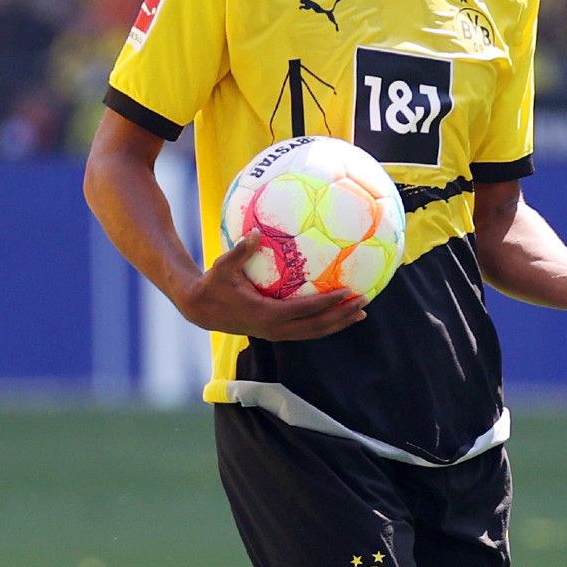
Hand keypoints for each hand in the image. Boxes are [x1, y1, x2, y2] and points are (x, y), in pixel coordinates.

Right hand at [179, 231, 367, 341]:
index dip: (328, 302)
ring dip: (338, 323)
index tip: (347, 292)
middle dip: (342, 316)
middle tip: (364, 302)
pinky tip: (338, 313)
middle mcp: (276, 329)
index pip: (305, 310)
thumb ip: (240, 251)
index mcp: (267, 315)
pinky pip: (307, 330)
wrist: (202, 310)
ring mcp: (277, 334)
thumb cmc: (213, 285)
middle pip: (317, 326)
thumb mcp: (223, 266)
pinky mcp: (276, 332)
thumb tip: (256, 233)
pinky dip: (325, 323)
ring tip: (360, 313)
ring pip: (314, 332)